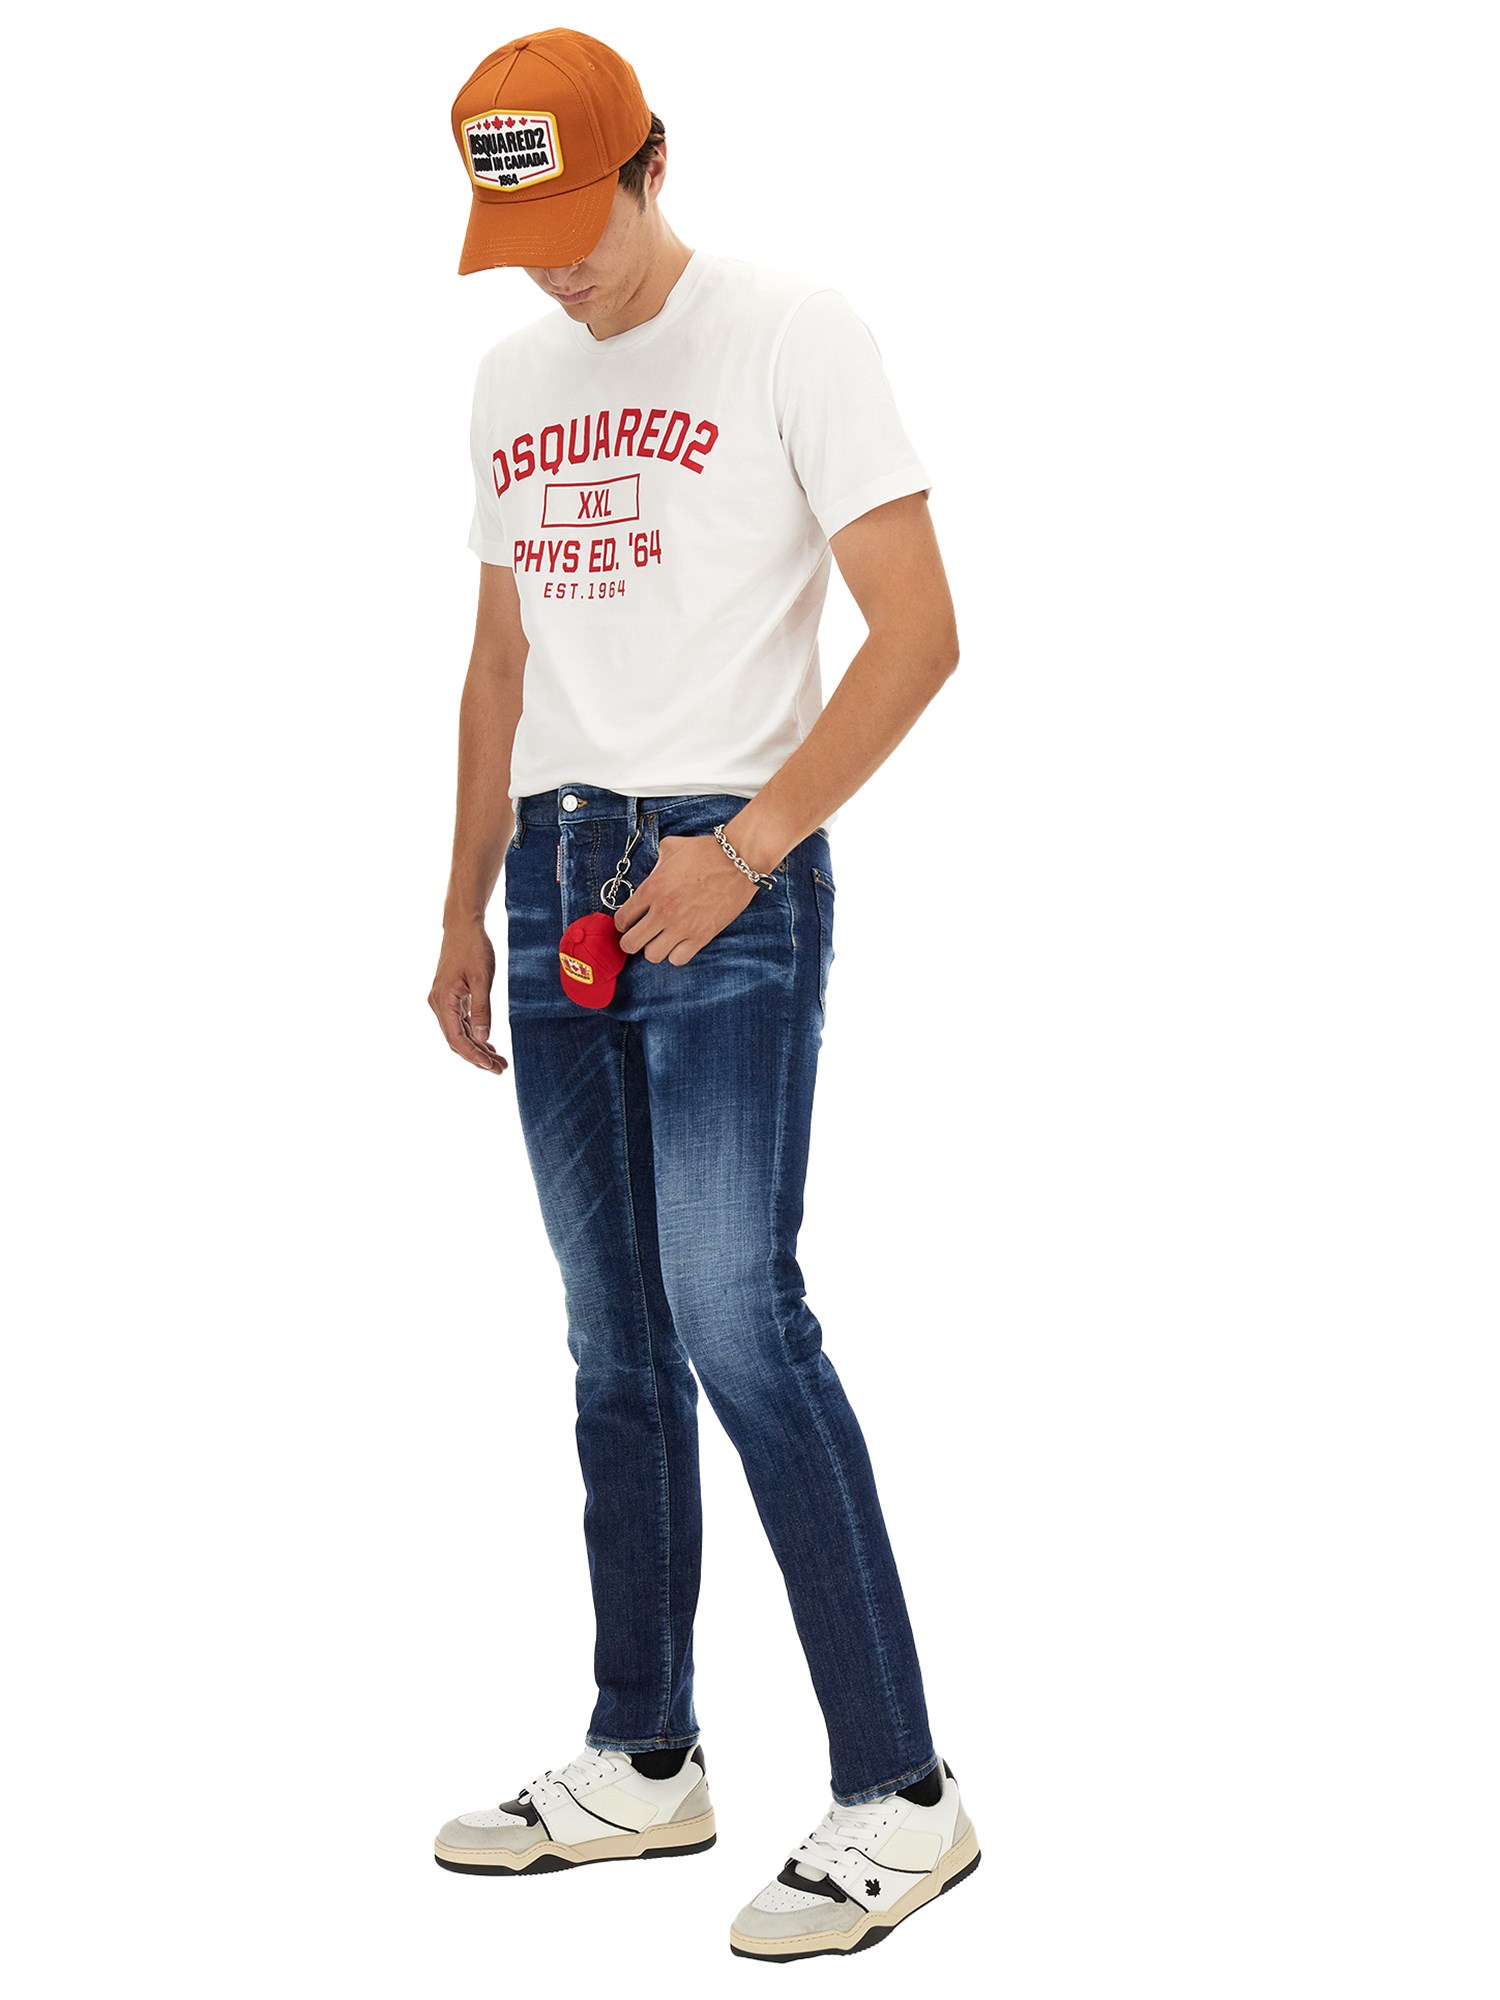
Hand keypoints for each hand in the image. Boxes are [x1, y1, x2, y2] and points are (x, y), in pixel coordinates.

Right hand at [428, 922, 507, 1073]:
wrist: (463, 926)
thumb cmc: (473, 948)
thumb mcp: (482, 979)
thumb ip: (482, 1010)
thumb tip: (482, 1039)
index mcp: (443, 1000)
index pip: (456, 1038)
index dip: (473, 1056)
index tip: (490, 1066)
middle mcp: (438, 1004)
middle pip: (456, 1040)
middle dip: (477, 1057)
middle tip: (500, 1069)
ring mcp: (443, 1001)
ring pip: (458, 1033)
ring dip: (476, 1048)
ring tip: (498, 1061)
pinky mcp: (450, 997)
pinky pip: (459, 1022)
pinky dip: (473, 1035)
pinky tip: (487, 1044)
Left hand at [613, 835, 759, 965]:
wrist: (739, 861)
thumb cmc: (706, 852)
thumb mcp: (671, 848)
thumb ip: (655, 864)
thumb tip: (652, 873)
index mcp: (652, 888)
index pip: (622, 919)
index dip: (622, 923)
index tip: (629, 922)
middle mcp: (663, 911)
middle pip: (631, 944)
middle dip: (631, 941)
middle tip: (640, 936)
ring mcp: (682, 926)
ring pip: (652, 955)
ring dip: (654, 948)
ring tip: (662, 939)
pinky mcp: (701, 936)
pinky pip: (678, 959)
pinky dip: (676, 954)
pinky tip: (680, 942)